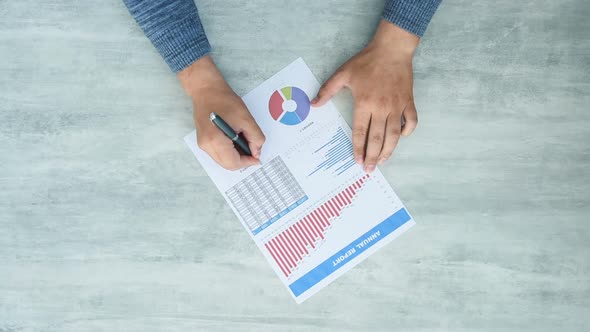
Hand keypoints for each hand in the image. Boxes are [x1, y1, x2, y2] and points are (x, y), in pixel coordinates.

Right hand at [178, 55, 264, 170]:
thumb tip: (257, 152)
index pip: (234, 163)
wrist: (206, 90)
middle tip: (253, 150)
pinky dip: (229, 151)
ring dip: (236, 156)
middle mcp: (206, 146)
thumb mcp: (246, 119)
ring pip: (223, 160)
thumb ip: (255, 138)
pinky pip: (218, 153)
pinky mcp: (203, 141)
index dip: (248, 162)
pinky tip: (236, 140)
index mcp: (215, 141)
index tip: (257, 157)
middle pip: (227, 165)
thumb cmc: (224, 100)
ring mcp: (203, 144)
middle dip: (242, 160)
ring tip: (245, 142)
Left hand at [312, 20, 419, 172]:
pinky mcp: (408, 102)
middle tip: (369, 169)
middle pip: (377, 139)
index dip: (358, 148)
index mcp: (364, 103)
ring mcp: (397, 106)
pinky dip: (407, 132)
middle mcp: (381, 108)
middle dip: (372, 157)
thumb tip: (313, 104)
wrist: (392, 49)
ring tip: (382, 161)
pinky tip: (400, 138)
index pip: (360, 132)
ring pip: (394, 135)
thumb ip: (327, 90)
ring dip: (389, 151)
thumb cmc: (366, 61)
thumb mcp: (342, 73)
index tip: (357, 160)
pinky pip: (411, 122)